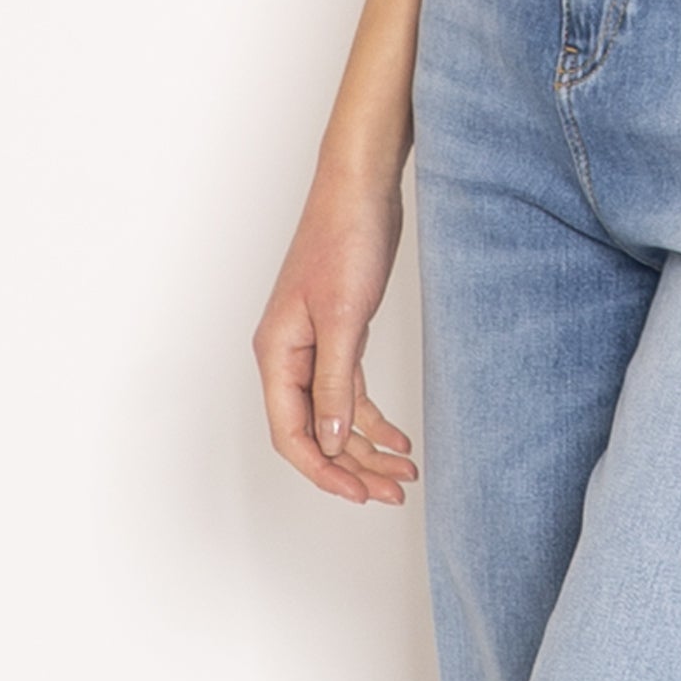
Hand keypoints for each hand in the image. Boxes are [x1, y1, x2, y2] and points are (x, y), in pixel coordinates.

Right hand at [253, 173, 418, 504]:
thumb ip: (335, 382)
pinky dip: (372, 415)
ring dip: (367, 445)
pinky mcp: (339, 331)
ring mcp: (314, 344)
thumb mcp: (344, 316)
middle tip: (393, 490)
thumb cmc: (344, 237)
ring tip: (403, 471)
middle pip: (315, 430)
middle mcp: (289, 354)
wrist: (362, 185)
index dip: (322, 470)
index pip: (291, 433)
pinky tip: (397, 435)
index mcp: (277, 353)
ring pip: (335, 413)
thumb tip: (328, 440)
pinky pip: (349, 389)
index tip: (358, 494)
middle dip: (353, 465)